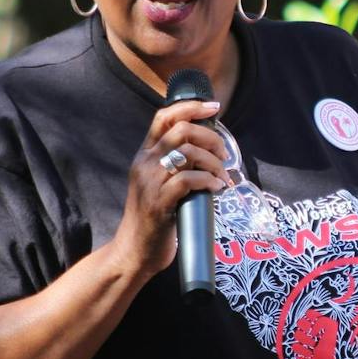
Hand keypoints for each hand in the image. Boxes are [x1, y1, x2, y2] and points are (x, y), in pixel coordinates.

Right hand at [112, 98, 230, 277]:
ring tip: (222, 176)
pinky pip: (188, 180)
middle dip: (211, 137)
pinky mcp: (159, 203)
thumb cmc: (153, 219)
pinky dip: (208, 181)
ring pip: (187, 153)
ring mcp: (150, 183)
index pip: (163, 117)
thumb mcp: (157, 183)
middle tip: (223, 155)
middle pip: (181, 131)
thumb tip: (207, 151)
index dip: (191, 106)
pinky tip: (217, 188)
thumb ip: (174, 165)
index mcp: (144, 155)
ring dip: (213, 162)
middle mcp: (145, 164)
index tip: (215, 107)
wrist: (134, 252)